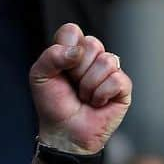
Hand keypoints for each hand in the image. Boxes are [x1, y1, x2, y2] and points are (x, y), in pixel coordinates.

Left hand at [29, 23, 131, 154]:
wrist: (65, 133)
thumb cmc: (53, 105)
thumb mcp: (40, 75)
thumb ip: (52, 55)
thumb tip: (78, 51)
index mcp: (73, 50)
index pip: (73, 30)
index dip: (66, 49)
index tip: (60, 70)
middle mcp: (93, 58)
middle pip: (93, 43)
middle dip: (78, 70)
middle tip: (74, 86)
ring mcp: (110, 73)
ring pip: (107, 61)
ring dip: (90, 85)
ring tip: (85, 97)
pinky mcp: (123, 89)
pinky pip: (117, 80)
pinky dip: (103, 94)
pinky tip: (98, 103)